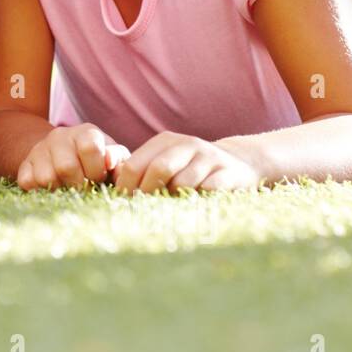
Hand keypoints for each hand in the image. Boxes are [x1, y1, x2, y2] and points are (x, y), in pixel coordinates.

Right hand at [16, 123, 129, 190]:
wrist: (65, 155)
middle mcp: (60, 136)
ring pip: (46, 178)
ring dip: (59, 190)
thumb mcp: (114, 159)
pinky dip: (40, 191)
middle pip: (66, 167)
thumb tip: (111, 162)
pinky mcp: (25, 164)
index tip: (98, 178)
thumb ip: (119, 161)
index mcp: (86, 132)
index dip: (96, 170)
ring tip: (67, 188)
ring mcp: (40, 149)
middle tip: (82, 187)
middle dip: (78, 185)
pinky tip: (52, 188)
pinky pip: (27, 183)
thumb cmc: (98, 161)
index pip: (90, 148)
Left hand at [111, 131, 262, 194]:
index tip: (124, 204)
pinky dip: (198, 200)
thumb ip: (140, 171)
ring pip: (182, 182)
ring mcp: (209, 158)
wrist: (238, 163)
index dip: (126, 187)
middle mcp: (186, 145)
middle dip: (148, 193)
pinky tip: (195, 205)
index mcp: (165, 141)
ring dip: (174, 199)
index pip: (134, 164)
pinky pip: (207, 190)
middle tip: (145, 210)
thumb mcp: (165, 161)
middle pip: (158, 169)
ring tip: (172, 206)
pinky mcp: (228, 173)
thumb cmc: (190, 169)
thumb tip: (112, 189)